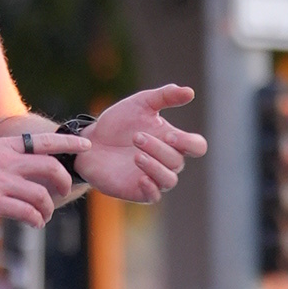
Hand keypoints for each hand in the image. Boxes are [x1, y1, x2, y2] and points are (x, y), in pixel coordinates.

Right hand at [0, 124, 81, 227]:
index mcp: (3, 146)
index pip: (44, 140)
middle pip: (50, 167)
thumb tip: (10, 169)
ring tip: (44, 217)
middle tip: (64, 192)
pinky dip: (36, 219)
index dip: (69, 142)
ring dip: (48, 208)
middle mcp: (6, 161)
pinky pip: (26, 212)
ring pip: (41, 194)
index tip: (86, 145)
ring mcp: (1, 181)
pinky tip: (34, 223)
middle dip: (63, 181)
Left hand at [72, 86, 203, 199]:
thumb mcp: (140, 104)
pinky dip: (151, 188)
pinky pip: (155, 196)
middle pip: (177, 161)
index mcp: (172, 141)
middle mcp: (167, 161)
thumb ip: (165, 96)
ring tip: (136, 155)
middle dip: (158, 148)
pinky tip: (140, 177)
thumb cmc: (118, 123)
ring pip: (169, 180)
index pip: (197, 146)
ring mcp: (154, 177)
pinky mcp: (139, 191)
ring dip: (154, 167)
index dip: (188, 143)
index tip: (168, 135)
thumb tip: (190, 92)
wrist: (90, 142)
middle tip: (136, 137)